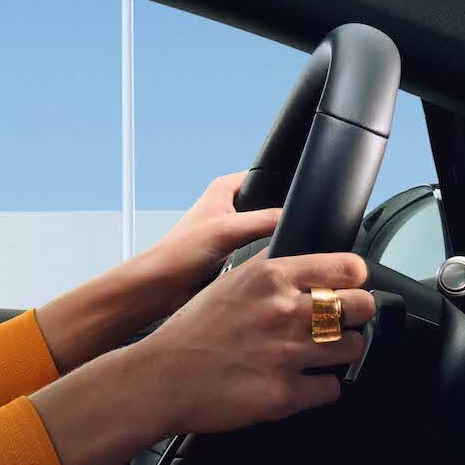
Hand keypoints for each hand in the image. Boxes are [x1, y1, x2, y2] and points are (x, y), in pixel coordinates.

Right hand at [122, 250, 375, 437]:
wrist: (160, 378)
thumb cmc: (190, 332)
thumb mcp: (229, 282)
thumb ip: (271, 271)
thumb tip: (308, 269)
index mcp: (271, 277)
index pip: (350, 268)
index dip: (353, 280)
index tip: (347, 289)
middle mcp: (284, 311)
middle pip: (362, 307)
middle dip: (353, 316)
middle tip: (336, 325)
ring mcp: (287, 354)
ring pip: (353, 348)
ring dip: (339, 353)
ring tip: (316, 355)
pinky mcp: (285, 394)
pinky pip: (333, 389)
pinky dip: (321, 388)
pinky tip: (301, 381)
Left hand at [137, 171, 282, 313]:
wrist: (162, 287)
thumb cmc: (179, 253)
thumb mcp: (227, 230)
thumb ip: (265, 220)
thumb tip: (296, 219)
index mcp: (225, 188)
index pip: (266, 176)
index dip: (285, 186)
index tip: (302, 201)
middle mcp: (229, 206)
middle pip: (271, 205)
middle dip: (282, 217)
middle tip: (289, 230)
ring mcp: (233, 229)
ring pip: (268, 230)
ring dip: (273, 239)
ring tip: (277, 248)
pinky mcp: (234, 252)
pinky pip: (261, 249)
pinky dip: (267, 255)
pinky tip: (272, 263)